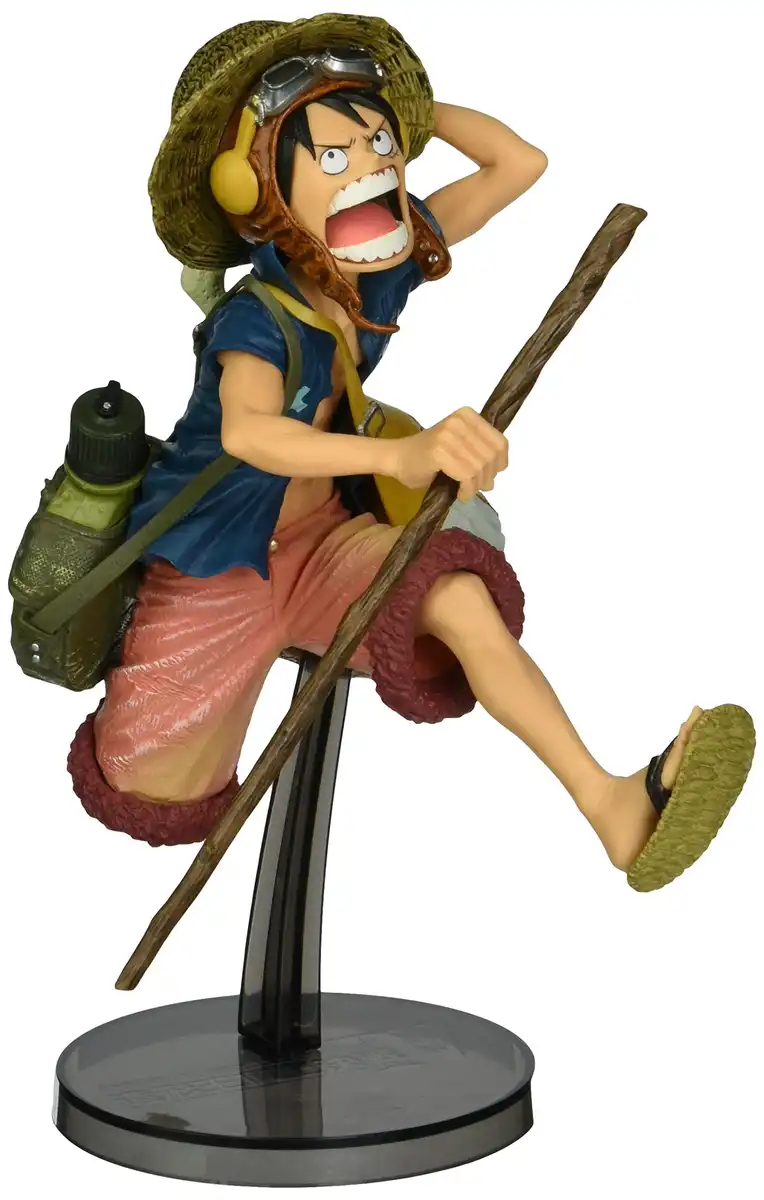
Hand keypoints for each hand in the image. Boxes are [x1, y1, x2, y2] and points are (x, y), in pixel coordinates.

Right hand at [386, 407, 507, 501]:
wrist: (398, 459)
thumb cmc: (428, 457)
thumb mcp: (460, 448)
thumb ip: (480, 455)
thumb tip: (494, 478)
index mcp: (467, 415)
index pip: (500, 442)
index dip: (499, 463)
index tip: (489, 476)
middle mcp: (459, 421)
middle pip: (491, 456)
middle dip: (487, 478)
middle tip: (476, 488)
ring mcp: (448, 435)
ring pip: (479, 467)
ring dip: (475, 486)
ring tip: (465, 491)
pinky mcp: (439, 451)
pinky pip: (466, 475)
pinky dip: (467, 490)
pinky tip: (461, 494)